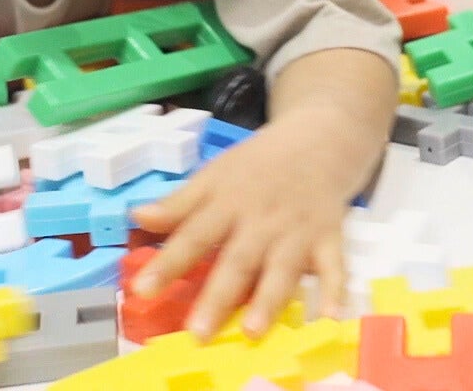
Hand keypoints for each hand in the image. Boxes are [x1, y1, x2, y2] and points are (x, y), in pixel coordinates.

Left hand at [127, 106, 375, 338]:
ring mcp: (297, 231)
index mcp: (227, 203)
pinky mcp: (330, 238)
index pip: (193, 235)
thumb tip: (137, 218)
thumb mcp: (215, 174)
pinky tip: (330, 317)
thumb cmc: (258, 165)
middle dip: (218, 297)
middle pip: (237, 260)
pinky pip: (335, 267)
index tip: (141, 290)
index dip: (167, 263)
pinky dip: (335, 291)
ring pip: (282, 269)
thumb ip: (179, 202)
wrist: (319, 139)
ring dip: (269, 300)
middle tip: (197, 332)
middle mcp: (261, 221)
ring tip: (252, 332)